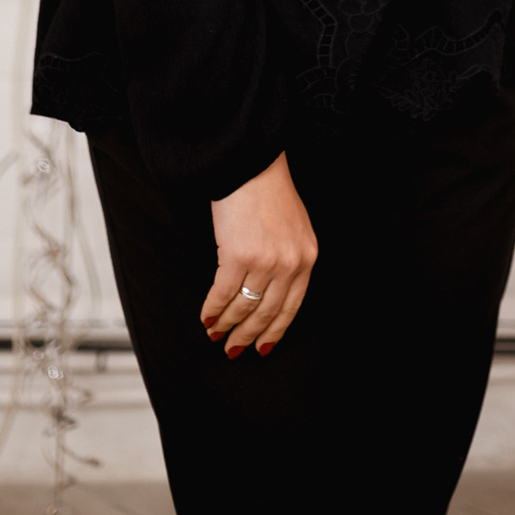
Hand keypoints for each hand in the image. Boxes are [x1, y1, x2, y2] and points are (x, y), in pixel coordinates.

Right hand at [202, 152, 317, 357]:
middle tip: (234, 349)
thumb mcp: (294, 228)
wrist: (252, 165)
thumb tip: (272, 291)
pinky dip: (212, 309)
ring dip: (227, 325)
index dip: (275, 332)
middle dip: (248, 336)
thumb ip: (290, 259)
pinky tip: (206, 317)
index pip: (291, 308)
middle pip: (267, 313)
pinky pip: (223, 294)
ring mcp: (265, 262)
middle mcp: (290, 265)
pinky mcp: (237, 257)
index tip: (263, 348)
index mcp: (307, 258)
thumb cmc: (269, 191)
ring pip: (244, 307)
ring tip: (216, 334)